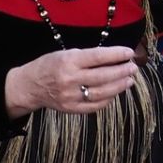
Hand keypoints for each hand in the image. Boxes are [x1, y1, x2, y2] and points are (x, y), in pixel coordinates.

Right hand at [3, 46, 140, 117]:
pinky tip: (115, 92)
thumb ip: (88, 57)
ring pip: (102, 93)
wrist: (29, 86)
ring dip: (119, 86)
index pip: (98, 57)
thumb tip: (115, 58)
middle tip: (133, 67)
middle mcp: (70, 79)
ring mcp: (71, 96)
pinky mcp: (71, 109)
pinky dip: (108, 99)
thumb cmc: (49, 65)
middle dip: (122, 71)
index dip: (116, 54)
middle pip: (103, 76)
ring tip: (129, 80)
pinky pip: (95, 105)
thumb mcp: (65, 53)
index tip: (129, 53)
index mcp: (68, 61)